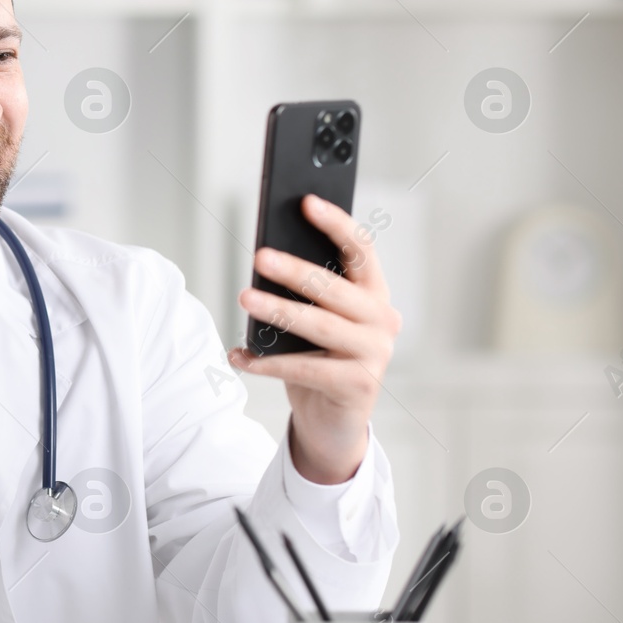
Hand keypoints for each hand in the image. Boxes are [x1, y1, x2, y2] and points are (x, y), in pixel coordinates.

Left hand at [227, 194, 400, 483]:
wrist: (333, 420)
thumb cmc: (320, 359)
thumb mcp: (316, 322)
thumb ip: (307, 295)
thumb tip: (266, 261)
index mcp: (374, 295)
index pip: (361, 250)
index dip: (336, 224)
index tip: (307, 202)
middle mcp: (383, 320)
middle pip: (334, 288)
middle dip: (295, 270)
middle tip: (260, 256)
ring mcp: (375, 354)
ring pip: (320, 326)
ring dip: (278, 311)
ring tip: (245, 297)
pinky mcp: (358, 385)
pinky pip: (305, 369)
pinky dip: (267, 363)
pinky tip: (239, 356)